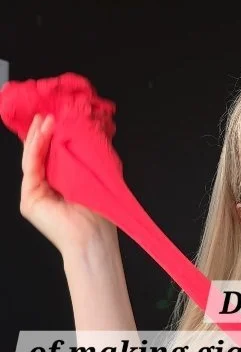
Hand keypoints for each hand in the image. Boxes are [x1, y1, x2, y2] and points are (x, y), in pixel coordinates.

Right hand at [20, 114, 115, 254]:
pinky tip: (43, 133)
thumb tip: (87, 133)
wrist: (93, 238)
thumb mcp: (93, 177)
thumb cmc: (99, 213)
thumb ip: (84, 158)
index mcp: (61, 184)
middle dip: (41, 133)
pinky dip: (36, 148)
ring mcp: (35, 194)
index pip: (53, 156)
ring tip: (45, 119)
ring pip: (33, 159)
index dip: (53, 136)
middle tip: (46, 113)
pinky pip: (31, 168)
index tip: (58, 117)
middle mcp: (46, 189)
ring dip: (38, 137)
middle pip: (40, 155)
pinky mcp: (29, 200)